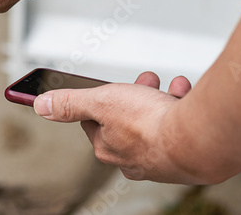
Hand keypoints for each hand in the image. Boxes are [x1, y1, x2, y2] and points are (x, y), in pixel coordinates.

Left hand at [33, 72, 202, 182]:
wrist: (199, 139)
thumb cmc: (150, 124)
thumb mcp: (102, 102)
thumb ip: (71, 103)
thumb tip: (41, 106)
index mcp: (108, 147)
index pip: (94, 120)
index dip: (101, 98)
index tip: (108, 87)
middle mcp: (132, 158)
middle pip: (127, 118)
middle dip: (135, 95)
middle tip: (143, 82)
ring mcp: (160, 158)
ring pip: (155, 121)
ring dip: (159, 98)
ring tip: (166, 86)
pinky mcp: (185, 154)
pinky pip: (178, 125)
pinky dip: (180, 105)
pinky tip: (182, 93)